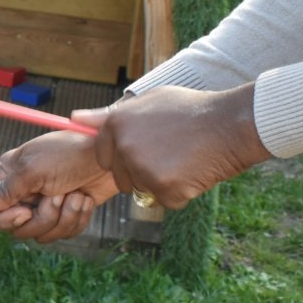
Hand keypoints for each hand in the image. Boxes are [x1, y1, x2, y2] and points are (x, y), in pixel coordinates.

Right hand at [0, 131, 117, 242]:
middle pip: (17, 229)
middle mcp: (24, 193)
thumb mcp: (34, 170)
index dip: (4, 220)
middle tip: (59, 195)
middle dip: (43, 216)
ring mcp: (45, 204)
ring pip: (42, 234)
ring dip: (64, 217)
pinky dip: (77, 219)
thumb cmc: (71, 153)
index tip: (25, 212)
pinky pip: (64, 233)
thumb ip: (4, 190)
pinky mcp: (66, 213)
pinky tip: (85, 200)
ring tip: (75, 195)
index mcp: (9, 177)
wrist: (112, 155)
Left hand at [76, 84, 272, 209]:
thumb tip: (74, 119)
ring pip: (142, 189)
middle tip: (170, 152)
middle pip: (121, 176)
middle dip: (141, 171)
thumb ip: (109, 115)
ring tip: (183, 157)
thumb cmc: (191, 110)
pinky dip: (179, 191)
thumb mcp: (148, 102)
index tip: (145, 147)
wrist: (228, 125)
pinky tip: (193, 170)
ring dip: (160, 181)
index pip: (104, 155)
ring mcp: (142, 170)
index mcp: (117, 125)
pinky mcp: (162, 189)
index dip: (124, 154)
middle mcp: (124, 147)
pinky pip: (164, 200)